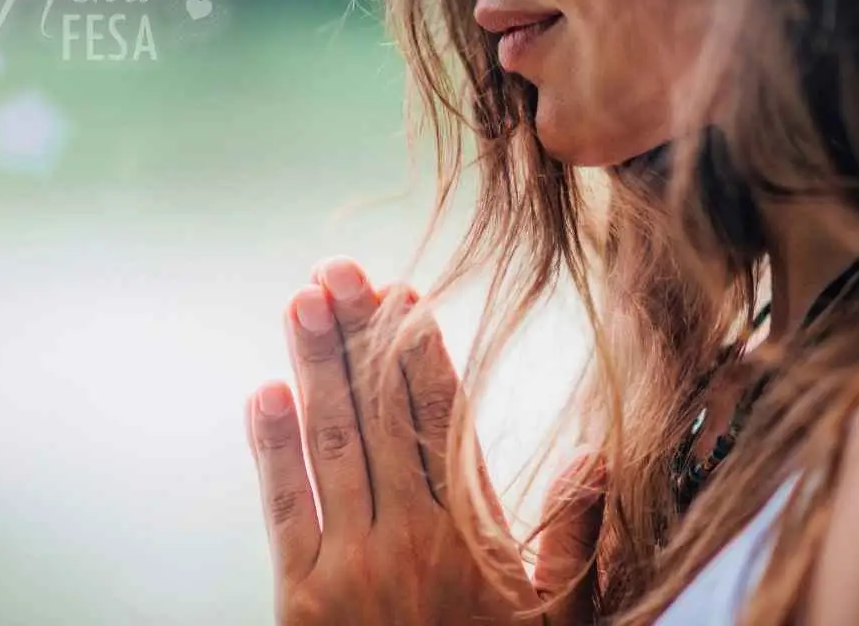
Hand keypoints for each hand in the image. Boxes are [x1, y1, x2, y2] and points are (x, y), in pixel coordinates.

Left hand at [244, 256, 600, 624]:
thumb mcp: (562, 622)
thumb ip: (575, 540)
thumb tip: (594, 455)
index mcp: (471, 535)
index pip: (442, 420)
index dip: (421, 353)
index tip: (406, 295)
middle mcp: (409, 538)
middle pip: (379, 414)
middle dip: (358, 335)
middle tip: (337, 268)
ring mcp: (349, 566)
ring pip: (330, 445)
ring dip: (313, 367)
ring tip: (301, 300)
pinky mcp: (301, 600)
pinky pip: (283, 509)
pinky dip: (271, 449)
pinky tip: (264, 392)